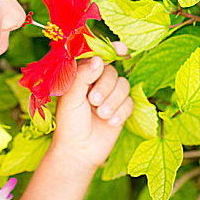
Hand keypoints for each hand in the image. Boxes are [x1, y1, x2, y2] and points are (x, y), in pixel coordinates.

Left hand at [50, 42, 132, 169]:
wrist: (78, 150)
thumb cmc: (69, 122)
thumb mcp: (71, 97)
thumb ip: (83, 76)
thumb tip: (99, 59)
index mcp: (82, 75)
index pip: (96, 57)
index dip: (109, 50)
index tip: (121, 49)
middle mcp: (96, 82)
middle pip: (112, 72)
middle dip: (105, 87)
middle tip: (93, 101)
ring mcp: (110, 95)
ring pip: (124, 85)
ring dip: (113, 101)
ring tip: (101, 114)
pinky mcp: (121, 109)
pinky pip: (130, 102)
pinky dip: (121, 112)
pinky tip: (110, 122)